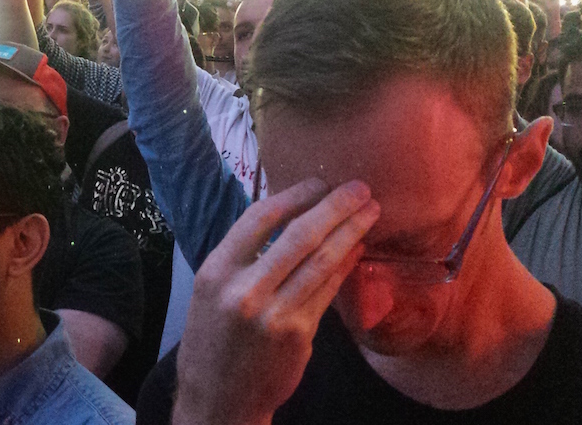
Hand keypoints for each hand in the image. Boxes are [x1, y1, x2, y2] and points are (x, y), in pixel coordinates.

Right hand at [173, 179, 378, 424]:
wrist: (219, 398)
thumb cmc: (214, 339)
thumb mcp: (211, 291)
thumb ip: (242, 258)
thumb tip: (288, 217)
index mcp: (216, 271)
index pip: (259, 218)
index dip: (294, 195)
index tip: (318, 182)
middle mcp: (244, 290)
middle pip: (299, 235)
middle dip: (336, 207)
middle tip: (360, 188)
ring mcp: (274, 314)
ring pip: (322, 262)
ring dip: (351, 232)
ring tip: (370, 213)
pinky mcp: (298, 334)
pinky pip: (328, 290)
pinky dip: (346, 265)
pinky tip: (357, 250)